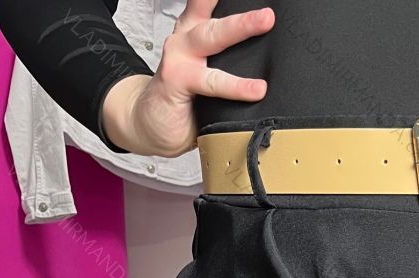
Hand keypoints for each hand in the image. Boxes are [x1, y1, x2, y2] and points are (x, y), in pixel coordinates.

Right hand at [102, 2, 274, 156]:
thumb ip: (227, 63)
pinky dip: (236, 86)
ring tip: (264, 21)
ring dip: (240, 27)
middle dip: (242, 10)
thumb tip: (268, 69)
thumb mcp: (205, 72)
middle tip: (266, 7)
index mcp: (194, 30)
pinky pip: (212, 81)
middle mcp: (186, 38)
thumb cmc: (181, 99)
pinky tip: (256, 89)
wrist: (151, 123)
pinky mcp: (176, 79)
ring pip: (212, 36)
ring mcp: (180, 56)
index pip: (209, 4)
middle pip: (216, 15)